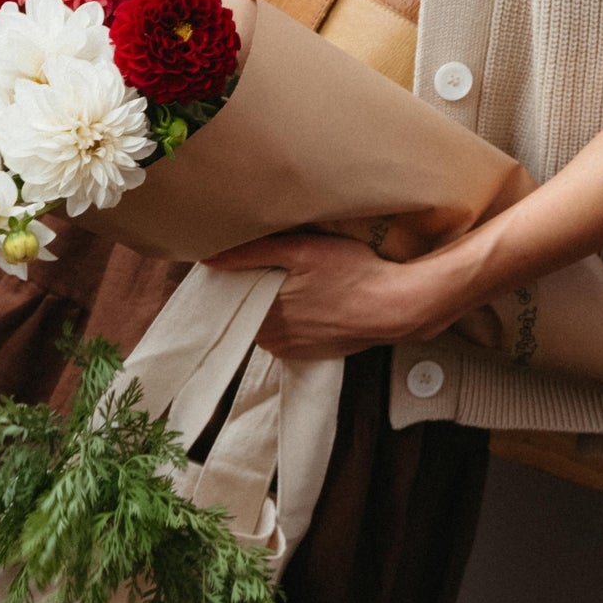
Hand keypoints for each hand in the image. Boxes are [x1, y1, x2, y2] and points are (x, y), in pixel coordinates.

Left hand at [205, 229, 460, 359]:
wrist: (395, 307)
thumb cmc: (351, 274)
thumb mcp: (301, 250)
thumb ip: (252, 253)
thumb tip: (207, 256)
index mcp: (264, 317)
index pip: (231, 298)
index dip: (234, 276)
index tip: (240, 258)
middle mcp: (273, 340)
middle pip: (249, 310)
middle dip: (254, 289)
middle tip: (273, 263)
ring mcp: (294, 349)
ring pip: (269, 323)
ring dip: (274, 304)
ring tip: (293, 279)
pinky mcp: (314, 352)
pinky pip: (289, 333)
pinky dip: (292, 317)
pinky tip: (310, 298)